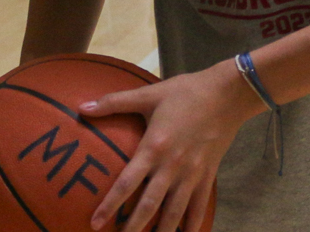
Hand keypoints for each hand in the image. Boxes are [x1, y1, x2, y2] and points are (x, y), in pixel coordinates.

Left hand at [81, 61, 258, 231]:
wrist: (227, 94)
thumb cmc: (185, 92)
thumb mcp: (148, 94)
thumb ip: (114, 102)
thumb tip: (82, 107)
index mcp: (154, 147)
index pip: (127, 183)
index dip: (110, 205)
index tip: (96, 223)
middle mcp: (172, 166)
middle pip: (149, 205)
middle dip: (133, 228)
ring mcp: (191, 173)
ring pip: (174, 212)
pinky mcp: (207, 175)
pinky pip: (199, 206)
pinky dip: (192, 225)